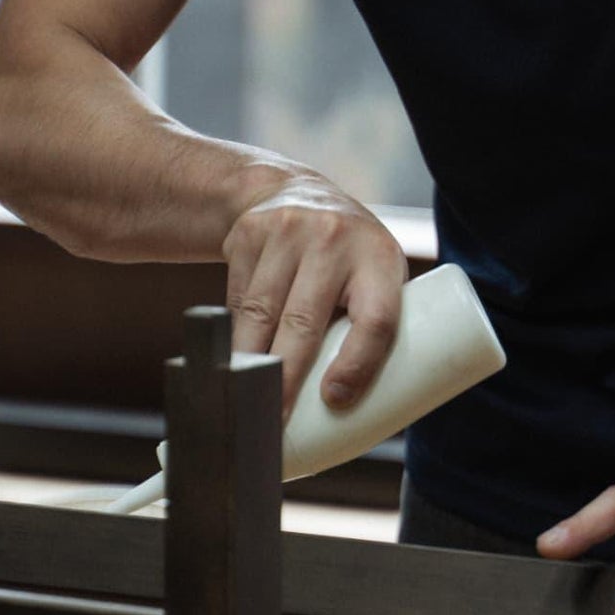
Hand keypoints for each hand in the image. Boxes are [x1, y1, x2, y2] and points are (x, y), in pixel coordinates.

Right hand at [222, 169, 406, 417]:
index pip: (375, 319)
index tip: (335, 400)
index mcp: (380, 258)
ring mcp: (287, 231)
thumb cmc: (348, 256)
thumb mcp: (374, 275)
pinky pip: (237, 299)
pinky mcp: (248, 235)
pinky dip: (234, 336)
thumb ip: (370, 327)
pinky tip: (235, 359)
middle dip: (285, 381)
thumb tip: (351, 410)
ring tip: (247, 401)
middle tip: (275, 423)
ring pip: (261, 314)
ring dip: (250, 365)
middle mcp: (335, 239)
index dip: (357, 364)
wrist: (294, 191)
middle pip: (305, 323)